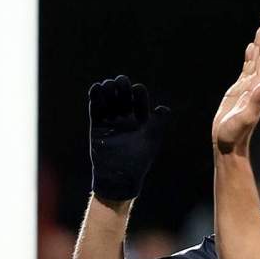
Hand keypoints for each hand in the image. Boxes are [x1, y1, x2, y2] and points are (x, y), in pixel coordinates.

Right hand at [88, 75, 170, 200]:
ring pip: (109, 99)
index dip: (138, 92)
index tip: (137, 91)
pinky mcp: (97, 125)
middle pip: (123, 95)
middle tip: (121, 82)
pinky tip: (95, 88)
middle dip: (122, 86)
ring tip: (107, 85)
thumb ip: (159, 123)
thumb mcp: (152, 141)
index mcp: (141, 118)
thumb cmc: (138, 160)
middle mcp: (126, 116)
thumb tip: (164, 109)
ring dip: (108, 89)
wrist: (119, 176)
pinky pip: (96, 108)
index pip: (139, 98)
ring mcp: (111, 120)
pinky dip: (95, 98)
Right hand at [213, 15, 259, 155]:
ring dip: (259, 43)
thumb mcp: (246, 117)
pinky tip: (249, 49)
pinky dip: (249, 56)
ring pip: (255, 60)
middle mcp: (255, 84)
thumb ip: (257, 101)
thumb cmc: (235, 134)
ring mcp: (247, 87)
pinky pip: (246, 68)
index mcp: (258, 87)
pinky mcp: (238, 91)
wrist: (228, 145)